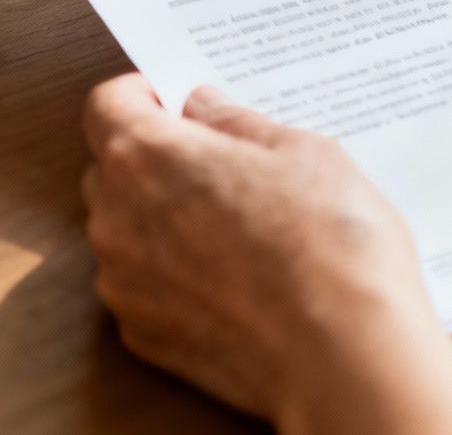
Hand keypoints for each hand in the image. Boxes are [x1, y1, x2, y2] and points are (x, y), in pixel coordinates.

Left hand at [82, 75, 451, 434]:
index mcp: (148, 157)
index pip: (107, 105)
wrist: (344, 358)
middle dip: (155, 156)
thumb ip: (238, 123)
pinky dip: (175, 274)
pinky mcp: (143, 336)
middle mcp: (117, 218)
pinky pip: (144, 286)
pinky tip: (235, 278)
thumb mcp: (302, 152)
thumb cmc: (330, 245)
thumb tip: (204, 108)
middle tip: (221, 161)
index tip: (174, 99)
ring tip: (239, 226)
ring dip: (163, 217)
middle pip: (113, 168)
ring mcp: (124, 284)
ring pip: (127, 229)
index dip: (140, 94)